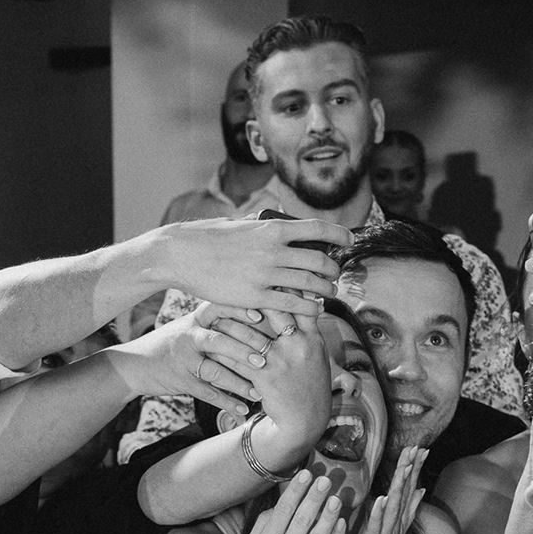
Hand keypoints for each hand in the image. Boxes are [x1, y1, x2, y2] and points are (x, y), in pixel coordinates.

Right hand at [111, 308, 276, 417]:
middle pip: (220, 341)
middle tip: (266, 359)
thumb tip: (256, 315)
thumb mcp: (188, 325)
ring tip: (258, 392)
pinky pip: (207, 393)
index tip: (261, 317)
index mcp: (195, 319)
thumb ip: (215, 321)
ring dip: (239, 383)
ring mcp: (184, 360)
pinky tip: (242, 410)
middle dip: (245, 350)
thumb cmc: (169, 343)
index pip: (221, 309)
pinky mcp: (181, 381)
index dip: (241, 312)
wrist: (135, 365)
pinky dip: (226, 403)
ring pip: (216, 371)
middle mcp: (189, 337)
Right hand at [155, 217, 352, 317]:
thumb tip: (277, 225)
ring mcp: (265, 274)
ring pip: (310, 284)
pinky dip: (308, 307)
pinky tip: (313, 310)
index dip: (339, 234)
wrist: (182, 254)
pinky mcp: (255, 297)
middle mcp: (274, 250)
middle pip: (319, 260)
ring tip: (329, 293)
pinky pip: (292, 305)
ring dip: (325, 290)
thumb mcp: (241, 224)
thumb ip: (263, 227)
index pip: (317, 228)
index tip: (350, 240)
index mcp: (272, 227)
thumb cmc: (208, 237)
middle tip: (335, 275)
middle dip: (333, 269)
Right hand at [242, 471, 345, 533]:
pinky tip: (342, 523)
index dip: (295, 492)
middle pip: (301, 521)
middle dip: (314, 498)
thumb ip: (263, 525)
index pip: (282, 512)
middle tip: (325, 480)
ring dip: (328, 517)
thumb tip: (277, 503)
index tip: (306, 474)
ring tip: (336, 498)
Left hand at [341, 446, 425, 533]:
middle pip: (405, 495)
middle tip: (419, 448)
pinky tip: (383, 499)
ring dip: (401, 487)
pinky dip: (380, 514)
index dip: (413, 471)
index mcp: (394, 526)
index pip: (407, 493)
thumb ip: (399, 515)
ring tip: (407, 465)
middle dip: (411, 471)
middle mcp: (393, 530)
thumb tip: (415, 493)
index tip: (420, 449)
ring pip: (394, 508)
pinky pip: (375, 530)